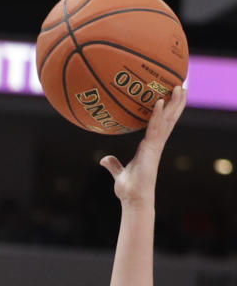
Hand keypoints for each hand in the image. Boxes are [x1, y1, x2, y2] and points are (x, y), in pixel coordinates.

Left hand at [99, 84, 185, 204]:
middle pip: (169, 119)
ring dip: (173, 103)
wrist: (133, 200)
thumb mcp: (119, 174)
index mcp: (149, 146)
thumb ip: (113, 165)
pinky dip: (157, 115)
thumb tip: (103, 159)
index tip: (171, 96)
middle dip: (176, 102)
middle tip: (182, 84)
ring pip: (167, 120)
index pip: (161, 124)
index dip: (167, 111)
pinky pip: (155, 128)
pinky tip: (159, 101)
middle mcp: (155, 144)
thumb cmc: (128, 189)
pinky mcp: (151, 149)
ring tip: (179, 86)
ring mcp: (155, 146)